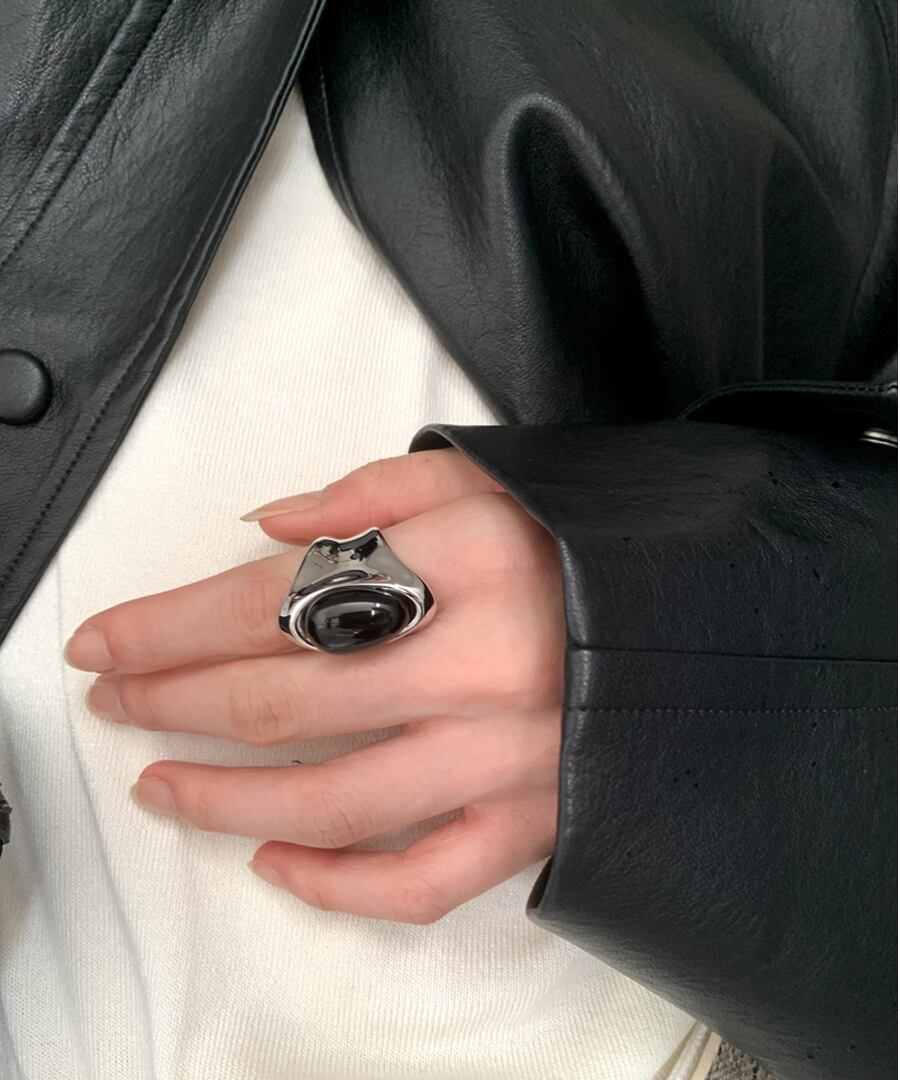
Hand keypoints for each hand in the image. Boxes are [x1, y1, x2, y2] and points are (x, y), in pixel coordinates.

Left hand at [65, 449, 564, 922]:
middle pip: (283, 700)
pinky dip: (336, 885)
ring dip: (223, 798)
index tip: (109, 641)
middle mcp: (484, 666)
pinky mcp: (533, 825)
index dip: (172, 624)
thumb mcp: (495, 481)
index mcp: (469, 560)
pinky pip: (419, 882)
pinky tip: (275, 862)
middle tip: (116, 701)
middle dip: (174, 701)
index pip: (276, 600)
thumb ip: (372, 491)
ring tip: (159, 784)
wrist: (720, 623)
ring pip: (331, 803)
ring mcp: (508, 761)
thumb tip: (261, 530)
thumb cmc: (595, 548)